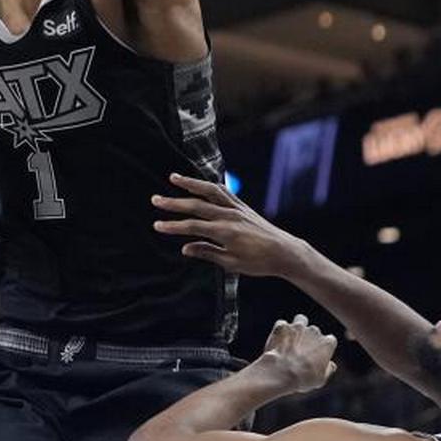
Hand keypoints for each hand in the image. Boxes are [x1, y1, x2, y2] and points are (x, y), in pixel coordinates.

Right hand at [152, 173, 308, 276]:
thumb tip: (185, 248)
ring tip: (173, 177)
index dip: (173, 226)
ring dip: (190, 183)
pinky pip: (223, 191)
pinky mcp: (242, 206)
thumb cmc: (259, 262)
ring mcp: (237, 208)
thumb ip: (207, 253)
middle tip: (155, 199)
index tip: (157, 225)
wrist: (285, 252)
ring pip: (210, 191)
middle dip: (174, 203)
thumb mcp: (232, 263)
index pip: (193, 227)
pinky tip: (198, 183)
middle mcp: (230, 216)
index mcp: (226, 233)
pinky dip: (209, 185)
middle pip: (197, 205)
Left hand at [254, 315, 337, 395]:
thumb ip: (328, 369)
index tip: (318, 356)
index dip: (324, 348)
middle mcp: (314, 331)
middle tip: (302, 351)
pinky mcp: (282, 327)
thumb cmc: (303, 379)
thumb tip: (331, 365)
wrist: (281, 373)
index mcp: (326, 343)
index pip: (330, 341)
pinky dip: (281, 330)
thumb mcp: (321, 379)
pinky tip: (279, 339)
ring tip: (292, 338)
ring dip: (298, 327)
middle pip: (314, 331)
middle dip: (309, 338)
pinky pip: (282, 324)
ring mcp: (297, 327)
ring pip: (301, 320)